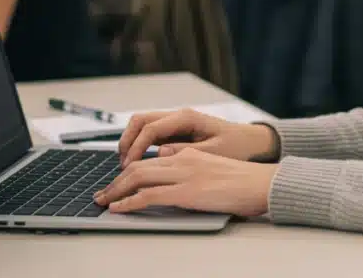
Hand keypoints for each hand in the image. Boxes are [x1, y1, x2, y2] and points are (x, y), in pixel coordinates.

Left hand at [94, 148, 276, 217]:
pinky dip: (129, 202)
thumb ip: (189, 165)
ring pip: (137, 177)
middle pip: (137, 166)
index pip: (149, 159)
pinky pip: (148, 195)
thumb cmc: (243, 180)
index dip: (128, 171)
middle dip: (115, 181)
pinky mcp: (186, 192)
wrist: (260, 183)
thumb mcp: (211, 167)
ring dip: (116, 191)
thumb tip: (166, 168)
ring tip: (104, 202)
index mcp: (188, 153)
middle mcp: (182, 159)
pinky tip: (119, 209)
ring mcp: (183, 174)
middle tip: (102, 194)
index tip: (117, 183)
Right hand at [118, 108, 278, 167]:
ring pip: (143, 126)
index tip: (129, 165)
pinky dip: (140, 146)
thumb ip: (188, 152)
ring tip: (126, 165)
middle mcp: (178, 116)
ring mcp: (175, 123)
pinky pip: (150, 135)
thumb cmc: (237, 146)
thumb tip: (162, 152)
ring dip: (131, 142)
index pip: (150, 128)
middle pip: (141, 121)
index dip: (136, 147)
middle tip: (122, 165)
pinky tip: (138, 163)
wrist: (251, 142)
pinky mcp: (176, 132)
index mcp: (186, 118)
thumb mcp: (214, 152)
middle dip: (127, 141)